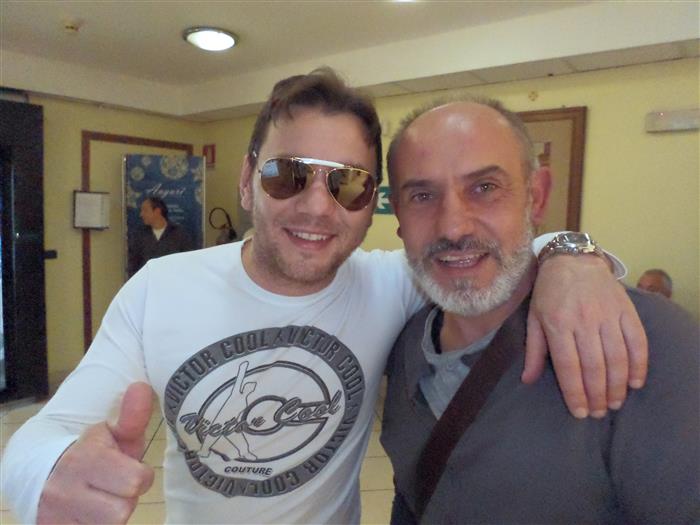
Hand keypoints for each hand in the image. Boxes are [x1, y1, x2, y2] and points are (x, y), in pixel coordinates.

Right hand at [37, 383, 155, 523]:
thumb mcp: (111, 432)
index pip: (136, 480)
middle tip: (116, 487)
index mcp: (85, 460)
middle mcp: (66, 491)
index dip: (141, 476)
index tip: (131, 468)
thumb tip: (141, 387)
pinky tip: (91, 513)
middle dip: (126, 498)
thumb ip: (131, 416)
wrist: (39, 472)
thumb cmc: (89, 451)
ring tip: (104, 499)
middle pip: (123, 511)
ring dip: (112, 515)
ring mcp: (57, 516)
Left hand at [522, 255, 647, 418]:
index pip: (568, 367)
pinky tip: (635, 382)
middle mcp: (584, 321)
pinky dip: (639, 364)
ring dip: (618, 385)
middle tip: (600, 412)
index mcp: (557, 324)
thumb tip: (528, 380)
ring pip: (617, 358)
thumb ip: (534, 350)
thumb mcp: (534, 318)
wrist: (573, 259)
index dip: (575, 393)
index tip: (580, 413)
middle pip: (594, 367)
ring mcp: (607, 315)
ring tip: (615, 403)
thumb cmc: (549, 292)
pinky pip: (637, 341)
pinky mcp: (626, 310)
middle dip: (598, 395)